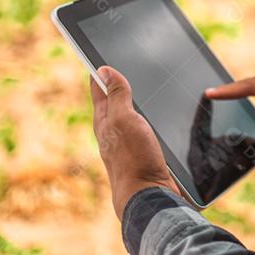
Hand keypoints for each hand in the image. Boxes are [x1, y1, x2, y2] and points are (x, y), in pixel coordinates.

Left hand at [91, 66, 180, 219]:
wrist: (149, 197)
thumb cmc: (134, 159)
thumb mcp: (124, 120)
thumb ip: (116, 95)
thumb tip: (104, 69)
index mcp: (104, 121)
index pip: (98, 89)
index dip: (100, 73)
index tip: (97, 58)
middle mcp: (113, 132)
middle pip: (113, 102)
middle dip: (116, 85)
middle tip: (118, 67)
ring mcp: (128, 144)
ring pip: (130, 116)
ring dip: (134, 103)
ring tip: (139, 88)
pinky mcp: (144, 154)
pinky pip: (143, 129)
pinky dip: (148, 118)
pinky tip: (157, 118)